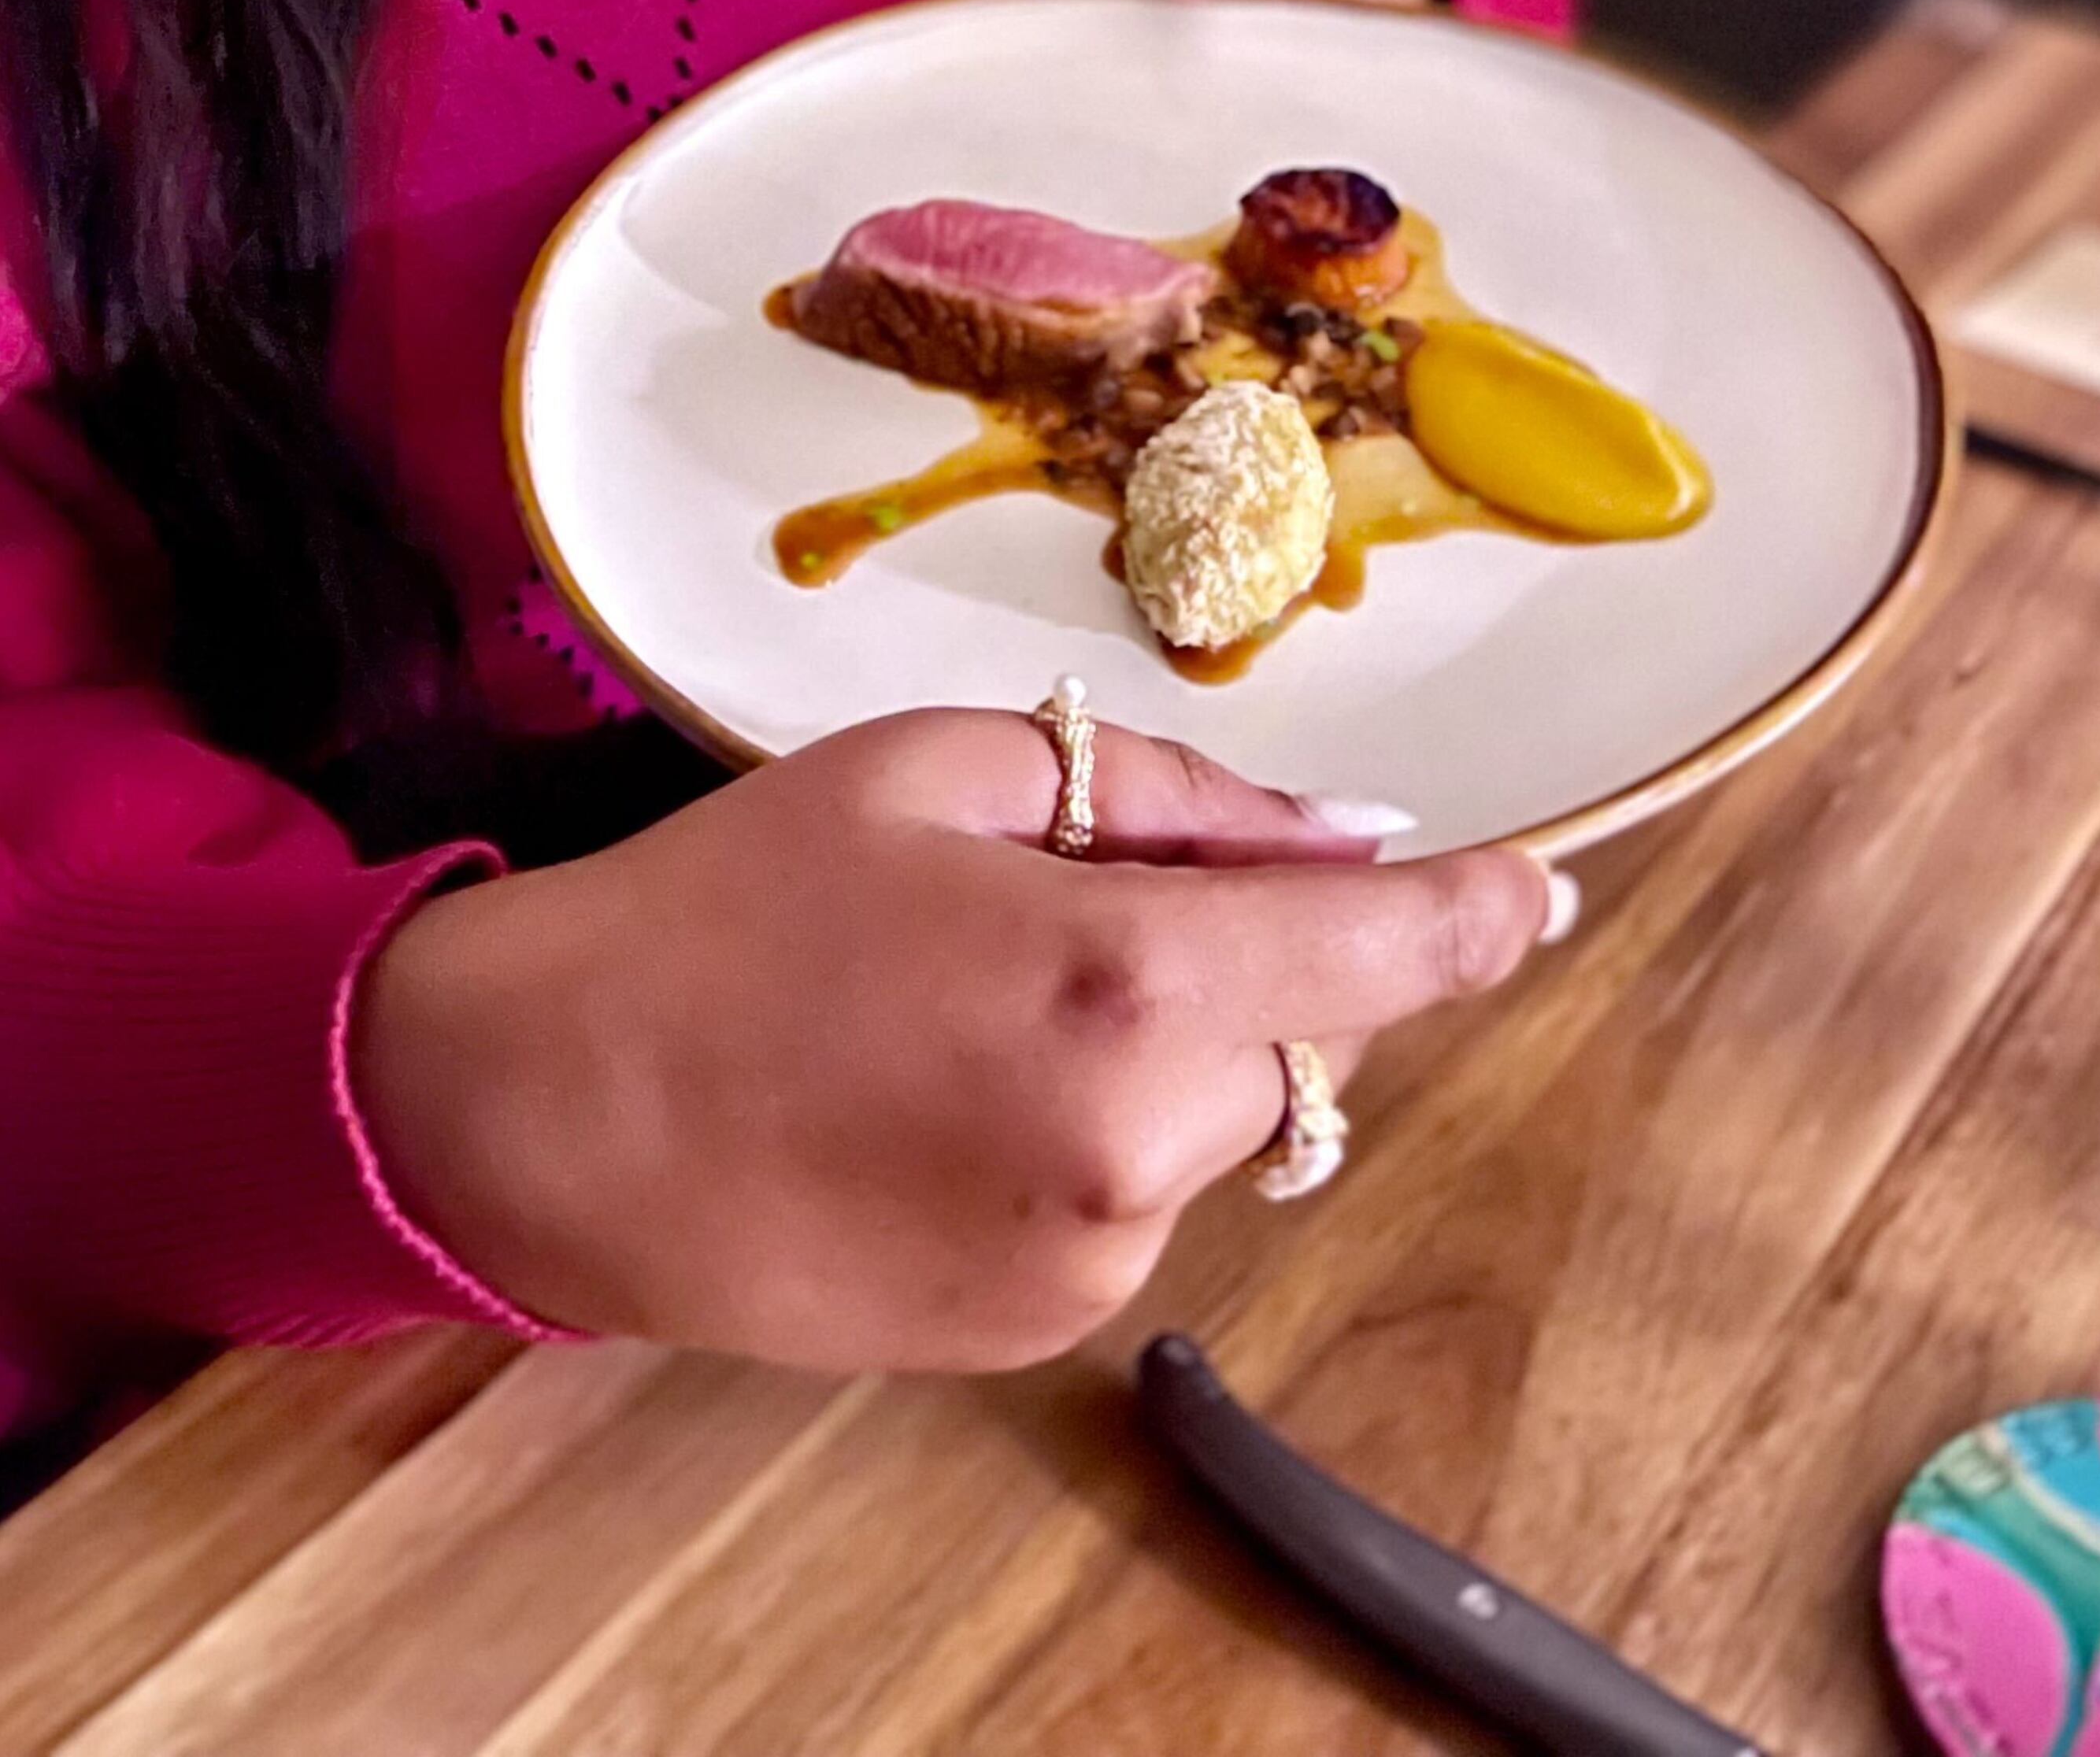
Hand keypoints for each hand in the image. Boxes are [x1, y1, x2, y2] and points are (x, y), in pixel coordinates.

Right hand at [346, 709, 1546, 1369]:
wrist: (558, 1113)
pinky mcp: (1040, 1329)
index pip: (1378, 950)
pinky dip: (1094, 1130)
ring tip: (979, 996)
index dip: (1476, 916)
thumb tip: (1337, 835)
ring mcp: (1091, 1257)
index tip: (1541, 893)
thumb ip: (1167, 800)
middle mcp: (1134, 1143)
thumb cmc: (731, 909)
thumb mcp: (939, 770)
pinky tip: (949, 1089)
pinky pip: (1134, 1197)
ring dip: (1165, 1050)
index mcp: (1120, 979)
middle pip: (1305, 1038)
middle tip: (1085, 888)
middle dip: (1250, 958)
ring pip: (1217, 1121)